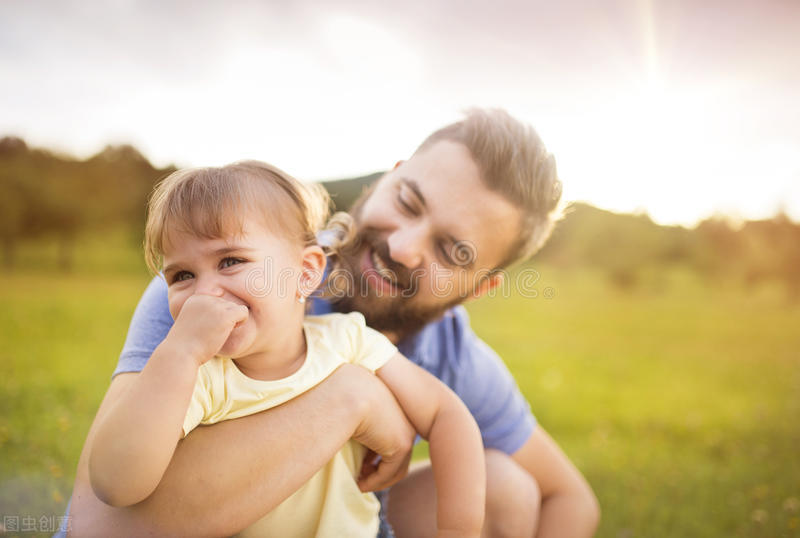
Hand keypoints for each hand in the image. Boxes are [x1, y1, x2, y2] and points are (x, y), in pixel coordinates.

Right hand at [166, 294, 248, 364]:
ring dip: (232, 322)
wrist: (180, 354)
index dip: (216, 316)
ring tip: (217, 333)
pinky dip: (241, 321)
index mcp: (196, 298)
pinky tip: (229, 331)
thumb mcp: (193, 322)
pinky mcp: (225, 314)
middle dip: (224, 318)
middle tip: (211, 333)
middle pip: (227, 304)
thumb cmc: (187, 344)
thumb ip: (206, 312)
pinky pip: (243, 312)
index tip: (205, 328)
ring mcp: (216, 305)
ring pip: (236, 308)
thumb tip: (221, 305)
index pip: (217, 301)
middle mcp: (206, 297)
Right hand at [345, 365, 415, 491]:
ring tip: (357, 482)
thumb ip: (360, 423)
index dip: (373, 450)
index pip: (389, 431)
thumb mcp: (352, 408)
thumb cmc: (338, 396)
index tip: (358, 461)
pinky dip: (374, 482)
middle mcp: (405, 414)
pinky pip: (389, 472)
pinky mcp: (402, 444)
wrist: (344, 393)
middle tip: (358, 475)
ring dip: (376, 477)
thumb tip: (356, 441)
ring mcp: (407, 429)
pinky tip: (359, 484)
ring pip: (396, 464)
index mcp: (393, 401)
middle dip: (377, 465)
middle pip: (395, 449)